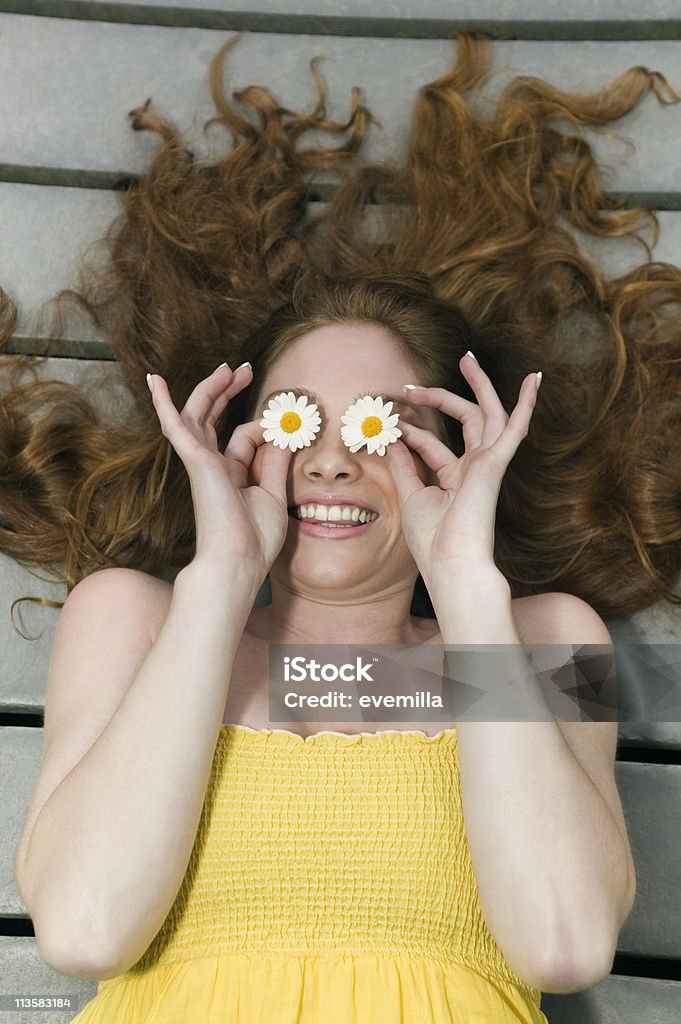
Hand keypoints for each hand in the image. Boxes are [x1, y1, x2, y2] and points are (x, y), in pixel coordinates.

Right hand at [148, 363, 292, 580]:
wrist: (237, 561)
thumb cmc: (254, 539)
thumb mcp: (273, 494)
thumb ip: (274, 462)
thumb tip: (280, 433)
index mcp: (229, 476)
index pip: (242, 438)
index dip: (264, 430)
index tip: (287, 428)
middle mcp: (211, 466)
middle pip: (214, 418)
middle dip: (227, 392)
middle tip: (245, 370)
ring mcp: (201, 463)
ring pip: (199, 414)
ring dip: (211, 388)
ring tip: (229, 367)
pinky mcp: (196, 461)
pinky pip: (176, 426)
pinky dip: (164, 403)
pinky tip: (154, 380)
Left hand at [385, 353, 539, 586]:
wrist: (451, 563)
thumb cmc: (432, 540)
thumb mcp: (410, 494)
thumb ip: (403, 463)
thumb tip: (390, 436)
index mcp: (456, 479)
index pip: (434, 445)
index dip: (411, 430)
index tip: (389, 420)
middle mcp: (475, 468)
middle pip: (463, 422)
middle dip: (441, 398)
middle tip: (412, 385)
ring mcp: (488, 464)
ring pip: (488, 415)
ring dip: (479, 386)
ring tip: (467, 359)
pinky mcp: (496, 463)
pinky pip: (515, 428)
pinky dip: (526, 404)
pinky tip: (534, 379)